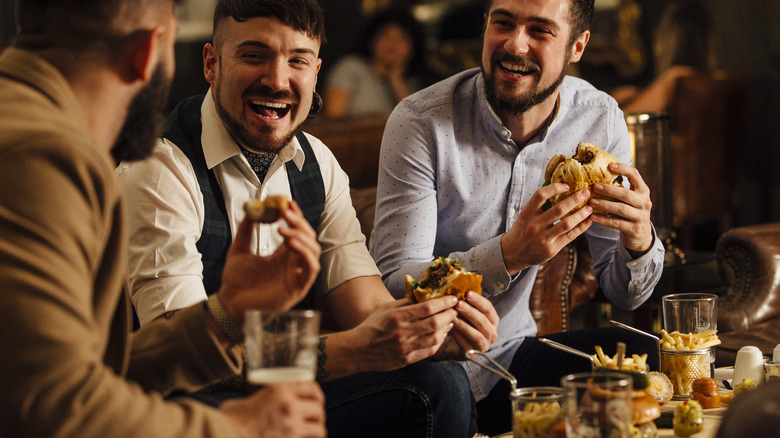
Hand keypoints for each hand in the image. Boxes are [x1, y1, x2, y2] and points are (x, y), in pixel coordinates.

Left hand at [218, 201, 320, 324]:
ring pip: (313, 251)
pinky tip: (290, 244)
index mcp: (282, 255)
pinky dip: (305, 254)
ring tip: (283, 229)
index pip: (297, 231)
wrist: (229, 303)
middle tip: (285, 211)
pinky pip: (311, 269)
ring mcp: (297, 276)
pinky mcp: (299, 289)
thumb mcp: (238, 249)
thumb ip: (246, 229)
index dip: (295, 216)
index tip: (287, 202)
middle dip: (299, 222)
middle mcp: (293, 264)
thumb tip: (251, 208)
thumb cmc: (235, 282)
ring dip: (302, 236)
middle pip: (308, 238)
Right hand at [220, 381, 324, 437]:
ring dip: (316, 431)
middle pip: (318, 407)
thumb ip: (260, 399)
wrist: (224, 434)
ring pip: (319, 428)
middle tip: (313, 421)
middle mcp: (289, 404)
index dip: (316, 394)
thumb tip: (260, 405)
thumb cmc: (230, 420)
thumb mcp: (248, 400)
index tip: (316, 400)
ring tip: (311, 434)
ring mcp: (291, 424)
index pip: (310, 386)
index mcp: (279, 390)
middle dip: (317, 415)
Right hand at [347, 297, 458, 370]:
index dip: (443, 303)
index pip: (426, 308)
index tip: (452, 299)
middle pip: (434, 323)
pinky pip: (429, 351)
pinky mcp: (406, 360)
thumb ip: (405, 302)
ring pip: (435, 338)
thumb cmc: (373, 326)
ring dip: (446, 329)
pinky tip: (441, 335)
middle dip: (449, 315)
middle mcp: (402, 332)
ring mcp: (405, 348)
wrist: (358, 350)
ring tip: (450, 321)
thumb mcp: (386, 308)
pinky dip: (438, 342)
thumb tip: (425, 293)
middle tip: (455, 310)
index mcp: (397, 316)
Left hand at [437, 291, 499, 359]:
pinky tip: (450, 328)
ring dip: (464, 325)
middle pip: (483, 321)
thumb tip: (457, 287)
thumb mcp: (464, 311)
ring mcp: (484, 344)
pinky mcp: (474, 353)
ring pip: (477, 335)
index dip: (478, 300)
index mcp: (492, 319)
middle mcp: (492, 332)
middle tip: (458, 303)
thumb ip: (465, 301)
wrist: (453, 344)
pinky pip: (467, 345)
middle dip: (470, 311)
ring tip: (453, 317)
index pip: (488, 308)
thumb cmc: (461, 324)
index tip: (467, 292)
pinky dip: (459, 336)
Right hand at [501, 183, 593, 274]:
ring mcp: (543, 238)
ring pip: (567, 223)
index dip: (555, 188)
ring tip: (589, 207)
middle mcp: (534, 225)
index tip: (566, 186)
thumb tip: (559, 188)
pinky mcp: (552, 249)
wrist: (514, 253)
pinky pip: (571, 235)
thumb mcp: (525, 215)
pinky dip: (581, 227)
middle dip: (575, 199)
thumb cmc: (522, 230)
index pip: (541, 195)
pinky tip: (588, 221)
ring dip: (581, 214)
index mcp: (526, 213)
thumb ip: (539, 205)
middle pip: (559, 209)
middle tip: (586, 192)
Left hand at [589, 163, 653, 255]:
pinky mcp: (634, 229)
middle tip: (594, 186)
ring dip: (604, 204)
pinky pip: (616, 223)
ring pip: (621, 209)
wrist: (641, 235)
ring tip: (591, 202)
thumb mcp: (630, 199)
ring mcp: (641, 216)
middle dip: (609, 190)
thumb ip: (620, 189)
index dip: (623, 169)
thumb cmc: (630, 212)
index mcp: (643, 191)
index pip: (635, 175)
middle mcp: (644, 202)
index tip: (610, 166)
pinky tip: (593, 217)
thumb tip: (596, 176)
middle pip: (626, 194)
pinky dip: (603, 220)